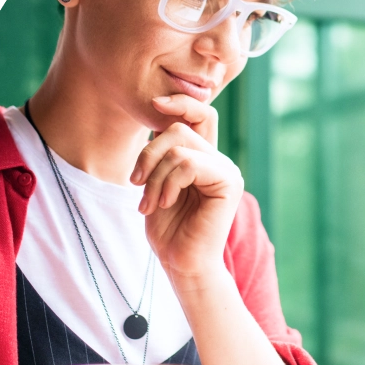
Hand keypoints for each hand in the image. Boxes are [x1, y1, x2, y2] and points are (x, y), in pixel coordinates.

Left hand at [131, 94, 242, 278]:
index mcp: (204, 156)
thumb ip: (163, 151)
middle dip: (149, 153)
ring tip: (149, 201)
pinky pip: (189, 164)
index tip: (154, 103)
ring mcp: (226, 170)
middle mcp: (218, 159)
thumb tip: (159, 114)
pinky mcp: (229, 183)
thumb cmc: (167, 228)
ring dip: (154, 175)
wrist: (181, 262)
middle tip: (136, 183)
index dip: (180, 101)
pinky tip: (163, 203)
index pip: (200, 113)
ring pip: (180, 146)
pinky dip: (167, 183)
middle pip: (180, 127)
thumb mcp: (156, 181)